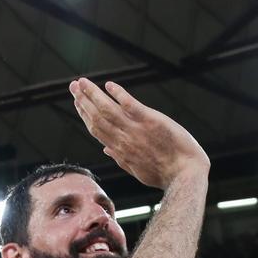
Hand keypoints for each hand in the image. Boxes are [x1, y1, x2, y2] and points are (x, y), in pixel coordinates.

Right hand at [69, 78, 208, 188]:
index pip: (97, 130)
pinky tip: (109, 85)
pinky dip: (118, 94)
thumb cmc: (164, 174)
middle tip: (73, 86)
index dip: (85, 115)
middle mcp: (124, 139)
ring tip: (82, 82)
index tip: (78, 103)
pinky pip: (130, 104)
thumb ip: (120, 158)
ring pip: (108, 110)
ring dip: (93, 94)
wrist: (185, 174)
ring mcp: (136, 129)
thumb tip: (105, 149)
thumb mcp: (138, 171)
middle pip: (97, 117)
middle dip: (83, 101)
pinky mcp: (151, 120)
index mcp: (120, 151)